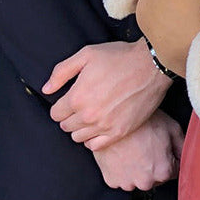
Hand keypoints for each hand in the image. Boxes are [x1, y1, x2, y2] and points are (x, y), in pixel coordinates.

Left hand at [42, 38, 168, 149]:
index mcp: (78, 97)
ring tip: (92, 113)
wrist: (152, 65)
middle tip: (84, 102)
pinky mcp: (119, 132)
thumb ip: (62, 72)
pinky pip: (95, 145)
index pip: (55, 113)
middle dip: (71, 115)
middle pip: (66, 126)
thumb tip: (46, 89)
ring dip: (81, 127)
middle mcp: (88, 115)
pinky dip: (94, 138)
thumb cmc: (120, 57)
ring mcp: (104, 126)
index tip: (71, 97)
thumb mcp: (87, 54)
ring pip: (78, 137)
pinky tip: (100, 124)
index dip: (62, 104)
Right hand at [90, 109, 183, 190]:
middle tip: (148, 145)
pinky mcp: (111, 180)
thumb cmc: (143, 121)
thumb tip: (185, 155)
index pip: (173, 171)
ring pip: (137, 178)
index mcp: (163, 172)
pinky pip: (121, 178)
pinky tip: (124, 153)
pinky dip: (122, 169)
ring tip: (135, 147)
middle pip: (155, 177)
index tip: (163, 147)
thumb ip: (182, 147)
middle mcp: (145, 182)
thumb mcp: (172, 128)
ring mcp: (127, 183)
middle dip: (154, 164)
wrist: (116, 118)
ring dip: (138, 168)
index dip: (170, 158)